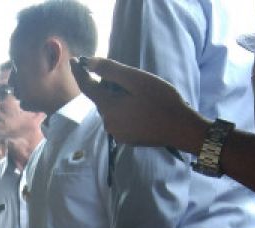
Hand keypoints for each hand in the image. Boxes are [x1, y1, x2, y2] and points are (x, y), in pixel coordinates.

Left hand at [71, 56, 207, 152]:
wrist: (180, 128)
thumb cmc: (161, 100)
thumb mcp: (136, 80)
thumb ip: (110, 70)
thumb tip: (87, 62)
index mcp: (108, 107)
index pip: (86, 87)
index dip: (79, 73)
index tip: (73, 61)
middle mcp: (107, 122)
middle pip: (101, 98)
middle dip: (109, 86)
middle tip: (130, 79)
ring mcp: (116, 133)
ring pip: (111, 109)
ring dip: (119, 98)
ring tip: (141, 95)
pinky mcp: (126, 139)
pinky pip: (119, 119)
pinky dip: (125, 110)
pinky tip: (142, 108)